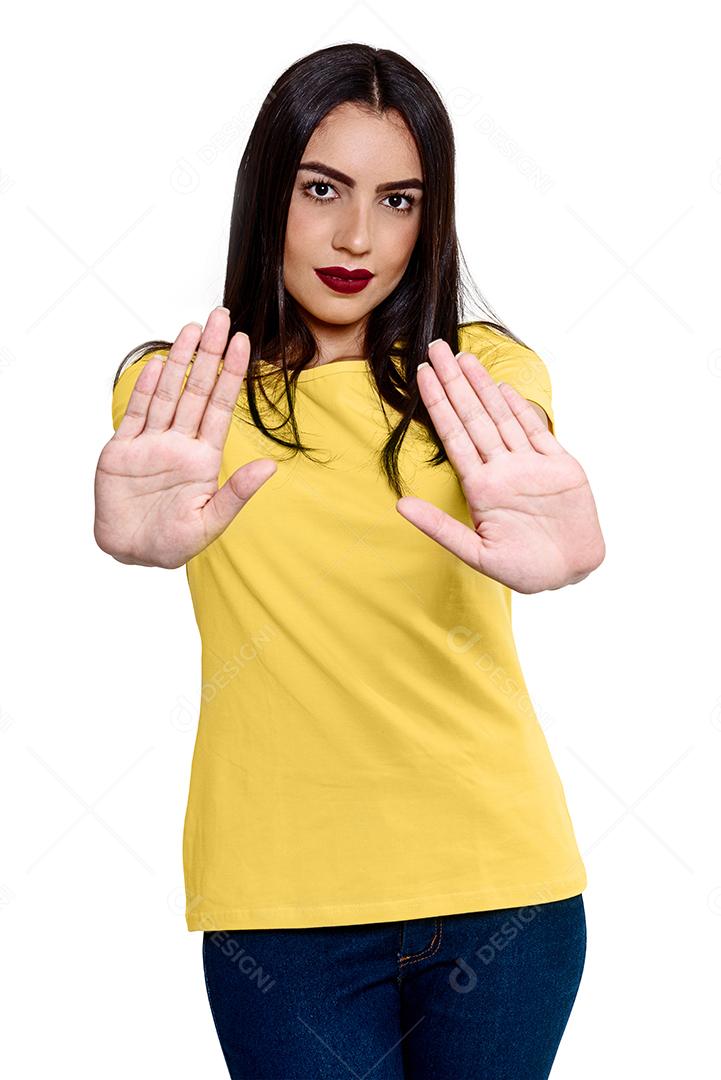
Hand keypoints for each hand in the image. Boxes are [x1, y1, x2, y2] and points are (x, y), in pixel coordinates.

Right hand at [94, 308, 276, 568]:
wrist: (131, 553)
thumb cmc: (172, 543)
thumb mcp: (211, 522)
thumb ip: (237, 493)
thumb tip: (270, 467)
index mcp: (204, 458)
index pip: (221, 407)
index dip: (232, 374)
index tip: (243, 343)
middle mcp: (180, 444)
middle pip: (198, 390)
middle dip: (210, 354)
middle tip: (220, 317)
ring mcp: (151, 444)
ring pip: (168, 394)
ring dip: (180, 361)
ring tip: (192, 328)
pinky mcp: (122, 451)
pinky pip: (136, 415)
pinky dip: (146, 390)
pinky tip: (158, 366)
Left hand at [395, 340, 604, 592]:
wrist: (571, 572)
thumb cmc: (525, 568)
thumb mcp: (476, 554)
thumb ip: (439, 528)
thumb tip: (400, 505)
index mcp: (481, 488)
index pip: (453, 436)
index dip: (438, 404)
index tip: (422, 375)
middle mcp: (503, 470)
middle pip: (474, 417)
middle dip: (455, 382)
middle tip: (436, 347)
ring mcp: (530, 465)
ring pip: (502, 418)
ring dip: (483, 387)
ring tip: (464, 357)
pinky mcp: (560, 466)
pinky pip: (537, 432)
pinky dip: (521, 410)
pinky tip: (503, 389)